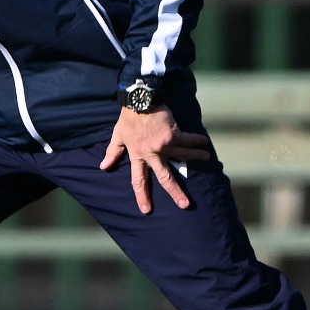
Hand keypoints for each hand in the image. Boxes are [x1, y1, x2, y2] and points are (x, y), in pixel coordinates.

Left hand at [99, 106, 213, 213]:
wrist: (140, 100)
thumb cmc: (128, 117)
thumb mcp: (118, 135)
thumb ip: (113, 152)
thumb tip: (103, 167)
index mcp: (138, 156)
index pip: (138, 180)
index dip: (142, 195)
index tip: (146, 210)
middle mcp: (152, 154)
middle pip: (164, 178)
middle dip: (175, 192)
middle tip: (185, 204)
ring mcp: (164, 145)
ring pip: (182, 156)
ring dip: (195, 158)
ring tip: (206, 160)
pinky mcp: (173, 134)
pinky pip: (187, 140)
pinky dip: (197, 141)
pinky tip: (205, 143)